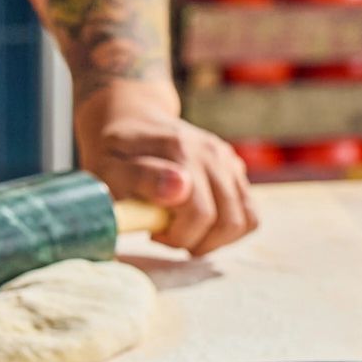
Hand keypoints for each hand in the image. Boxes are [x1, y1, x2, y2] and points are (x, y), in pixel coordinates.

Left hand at [74, 82, 257, 255]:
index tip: (152, 232)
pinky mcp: (236, 169)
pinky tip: (202, 224)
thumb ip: (142, 178)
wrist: (132, 119)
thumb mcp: (111, 168)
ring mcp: (228, 160)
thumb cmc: (116, 154)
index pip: (200, 214)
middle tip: (168, 236)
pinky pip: (250, 214)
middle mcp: (212, 153)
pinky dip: (229, 230)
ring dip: (217, 240)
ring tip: (187, 232)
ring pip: (245, 220)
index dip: (177, 237)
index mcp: (182, 151)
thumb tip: (182, 188)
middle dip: (197, 242)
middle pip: (228, 221)